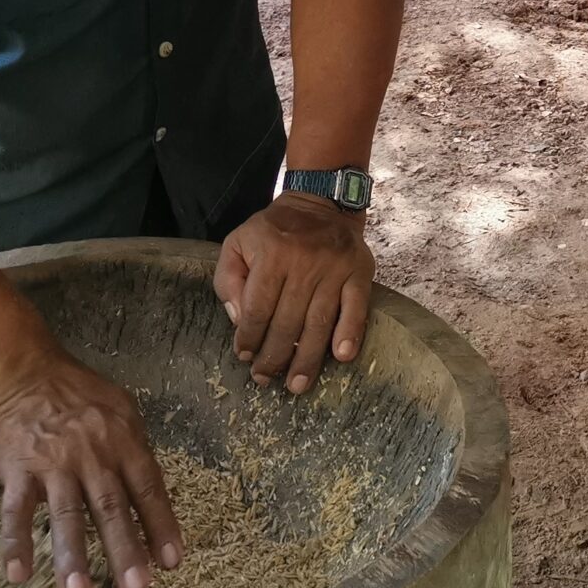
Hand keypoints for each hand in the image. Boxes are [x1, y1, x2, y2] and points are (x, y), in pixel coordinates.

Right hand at [0, 354, 180, 587]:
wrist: (24, 372)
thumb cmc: (79, 395)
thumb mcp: (121, 411)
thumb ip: (136, 452)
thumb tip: (153, 501)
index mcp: (122, 441)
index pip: (147, 488)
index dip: (160, 526)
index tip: (171, 563)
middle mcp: (92, 455)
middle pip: (110, 507)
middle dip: (124, 550)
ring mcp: (53, 464)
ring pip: (65, 514)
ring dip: (71, 556)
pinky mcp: (18, 470)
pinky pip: (15, 510)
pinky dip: (15, 542)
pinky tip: (18, 574)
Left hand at [214, 192, 375, 393]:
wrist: (322, 203)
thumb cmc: (274, 230)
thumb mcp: (238, 242)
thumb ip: (228, 278)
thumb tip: (238, 319)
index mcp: (271, 253)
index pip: (257, 307)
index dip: (249, 337)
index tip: (245, 356)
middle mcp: (303, 262)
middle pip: (287, 322)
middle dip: (274, 357)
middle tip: (265, 378)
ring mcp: (334, 268)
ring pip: (318, 323)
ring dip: (307, 359)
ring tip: (297, 385)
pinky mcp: (359, 272)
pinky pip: (356, 308)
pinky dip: (350, 333)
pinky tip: (341, 356)